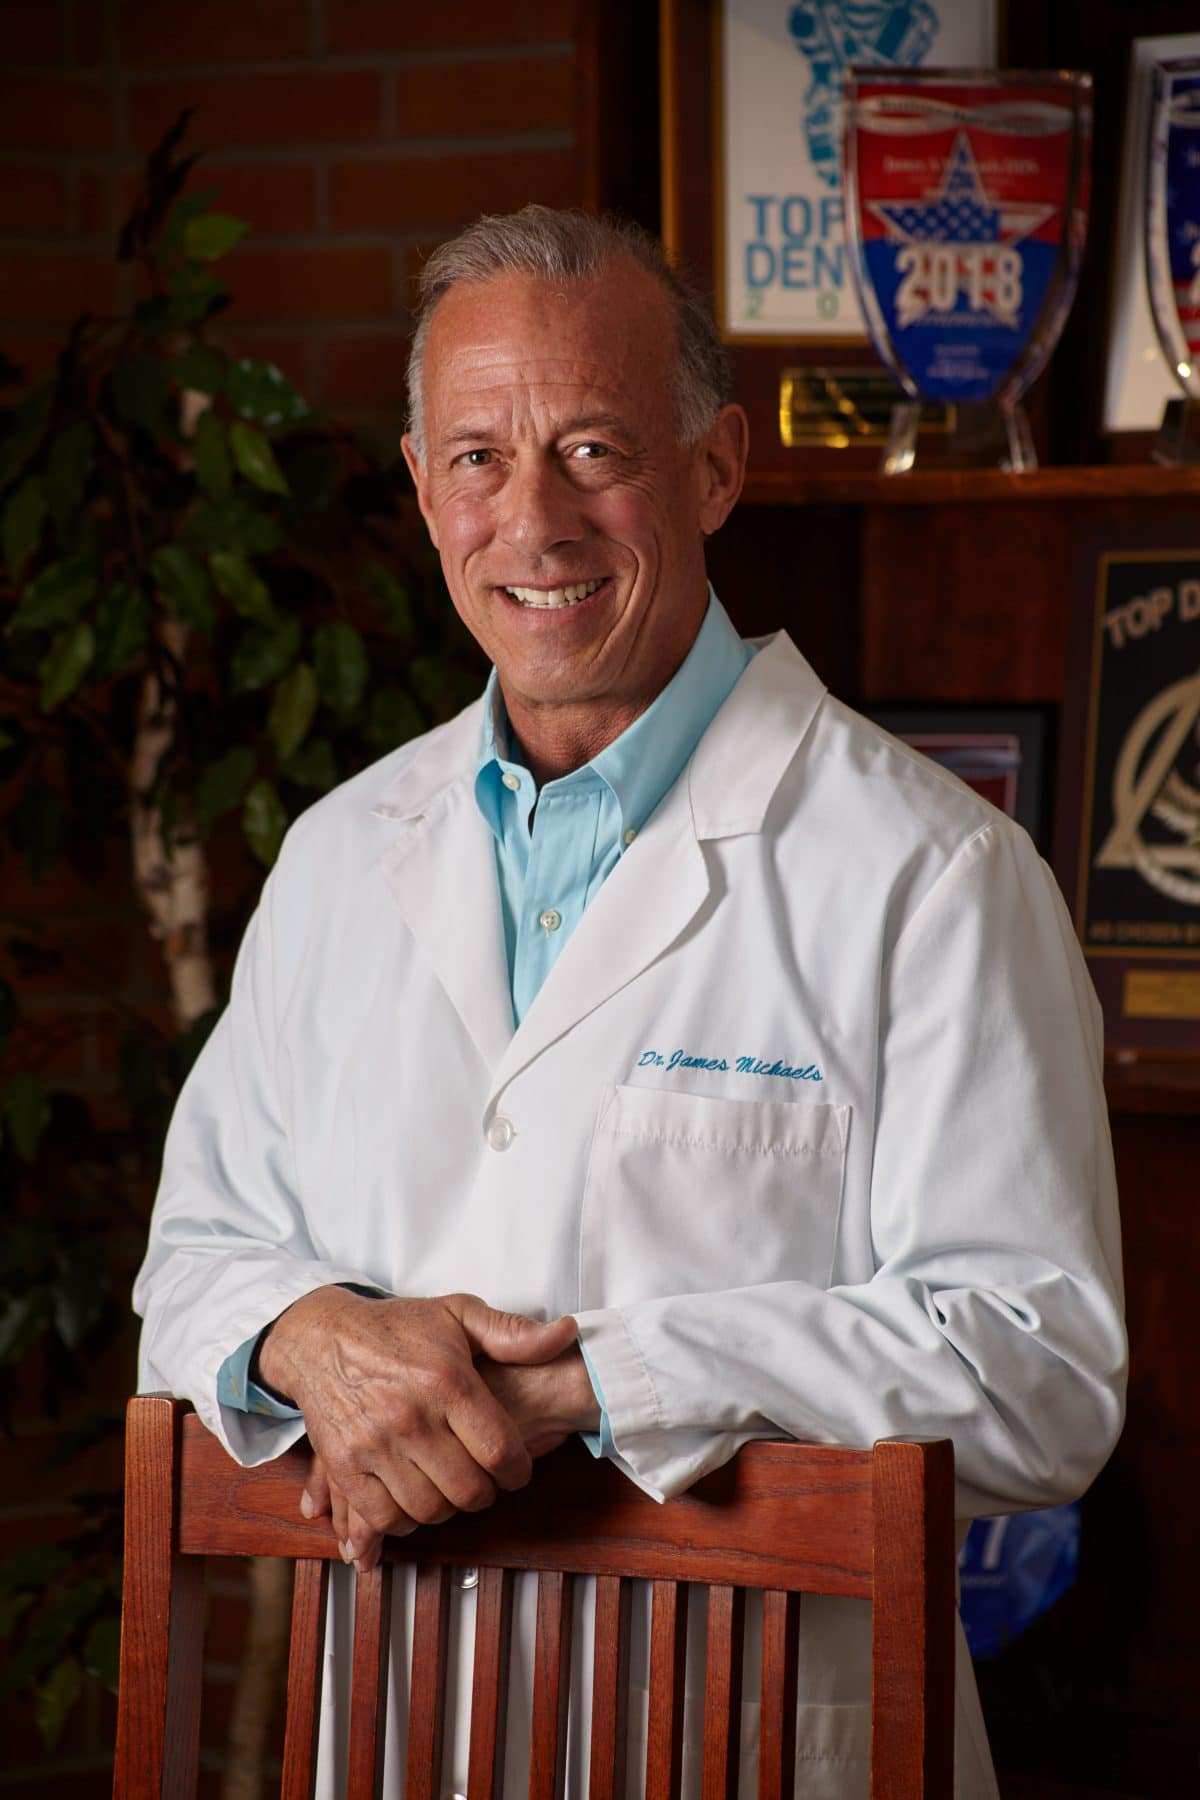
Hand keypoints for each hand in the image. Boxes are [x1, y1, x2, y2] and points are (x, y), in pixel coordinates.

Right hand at [256, 1287, 576, 1569]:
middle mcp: (410, 1416)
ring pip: (428, 1508)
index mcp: (446, 1381)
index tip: (517, 1469)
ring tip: (451, 1488)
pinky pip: (383, 1516)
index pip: (499, 1450)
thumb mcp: (458, 1315)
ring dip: (447, 1508)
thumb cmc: (397, 1327)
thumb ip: (513, 1332)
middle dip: (485, 1492)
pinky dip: (404, 1519)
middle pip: (467, 1489)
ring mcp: (374, 1444)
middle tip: (485, 1481)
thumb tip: (566, 1334)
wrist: (323, 1339)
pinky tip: (414, 1501)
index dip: (518, 1470)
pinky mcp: (344, 1465)